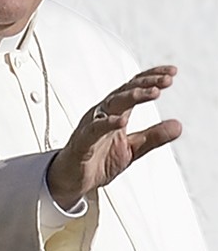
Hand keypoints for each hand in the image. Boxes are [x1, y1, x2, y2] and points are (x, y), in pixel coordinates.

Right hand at [47, 65, 181, 209]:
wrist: (73, 179)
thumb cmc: (98, 158)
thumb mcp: (133, 148)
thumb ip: (154, 137)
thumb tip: (178, 126)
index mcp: (115, 112)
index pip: (134, 88)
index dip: (152, 78)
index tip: (172, 72)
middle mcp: (103, 113)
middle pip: (126, 91)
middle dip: (147, 83)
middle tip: (166, 80)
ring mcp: (92, 124)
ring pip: (112, 104)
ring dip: (132, 96)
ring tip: (152, 92)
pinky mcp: (83, 141)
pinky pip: (94, 129)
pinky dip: (107, 123)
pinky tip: (121, 121)